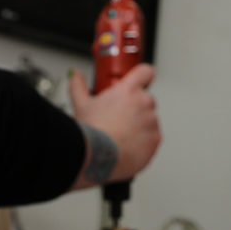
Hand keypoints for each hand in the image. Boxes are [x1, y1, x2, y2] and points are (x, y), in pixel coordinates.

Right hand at [69, 64, 160, 185]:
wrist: (99, 157)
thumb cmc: (91, 131)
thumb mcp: (81, 105)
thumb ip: (79, 86)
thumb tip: (74, 74)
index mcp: (128, 90)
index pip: (145, 72)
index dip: (143, 76)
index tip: (140, 81)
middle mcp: (144, 103)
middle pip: (146, 99)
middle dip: (135, 107)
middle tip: (119, 118)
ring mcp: (152, 121)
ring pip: (150, 120)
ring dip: (140, 125)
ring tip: (120, 134)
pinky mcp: (156, 139)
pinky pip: (153, 137)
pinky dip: (144, 141)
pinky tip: (127, 144)